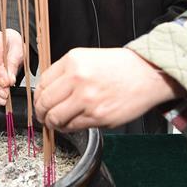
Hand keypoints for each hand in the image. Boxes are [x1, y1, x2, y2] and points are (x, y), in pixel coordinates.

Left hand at [35, 47, 185, 131]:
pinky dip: (69, 128)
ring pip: (56, 118)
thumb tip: (48, 91)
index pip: (42, 83)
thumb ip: (67, 72)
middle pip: (45, 102)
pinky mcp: (98, 116)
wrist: (148, 74)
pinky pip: (73, 126)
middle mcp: (77, 79)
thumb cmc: (120, 67)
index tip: (40, 103)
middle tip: (44, 117)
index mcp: (73, 61)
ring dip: (53, 123)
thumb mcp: (88, 58)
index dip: (38, 97)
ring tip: (57, 123)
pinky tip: (72, 124)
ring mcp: (87, 99)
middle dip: (41, 113)